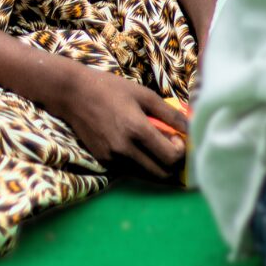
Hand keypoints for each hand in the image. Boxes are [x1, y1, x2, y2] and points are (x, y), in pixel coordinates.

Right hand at [44, 60, 186, 177]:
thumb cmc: (111, 88)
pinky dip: (140, 164)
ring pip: (147, 176)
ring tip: (155, 145)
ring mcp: (113, 158)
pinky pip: (130, 171)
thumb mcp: (143, 94)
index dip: (181, 150)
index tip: (177, 137)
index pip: (171, 157)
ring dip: (157, 165)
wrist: (73, 94)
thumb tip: (191, 128)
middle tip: (169, 145)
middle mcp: (125, 149)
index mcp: (137, 129)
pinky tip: (136, 146)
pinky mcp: (104, 162)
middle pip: (163, 174)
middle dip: (173, 163)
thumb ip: (169, 113)